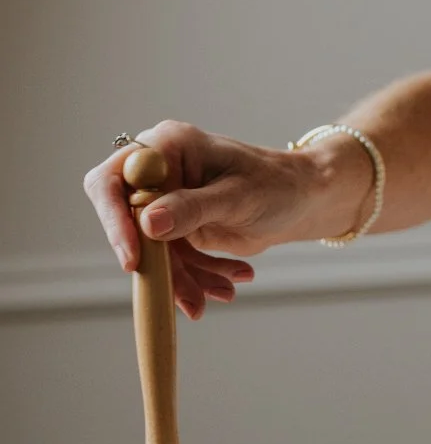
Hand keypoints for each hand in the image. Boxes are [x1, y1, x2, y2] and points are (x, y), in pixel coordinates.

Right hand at [84, 120, 371, 316]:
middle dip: (158, 265)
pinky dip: (196, 278)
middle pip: (127, 224)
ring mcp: (167, 202)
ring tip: (224, 292)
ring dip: (183, 280)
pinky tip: (227, 284)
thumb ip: (193, 208)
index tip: (134, 260)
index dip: (115, 220)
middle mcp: (159, 172)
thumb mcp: (238, 196)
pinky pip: (173, 261)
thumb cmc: (278, 184)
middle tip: (189, 296)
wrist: (304, 200)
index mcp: (167, 147)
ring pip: (152, 252)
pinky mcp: (178, 229)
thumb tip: (147, 222)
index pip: (114, 181)